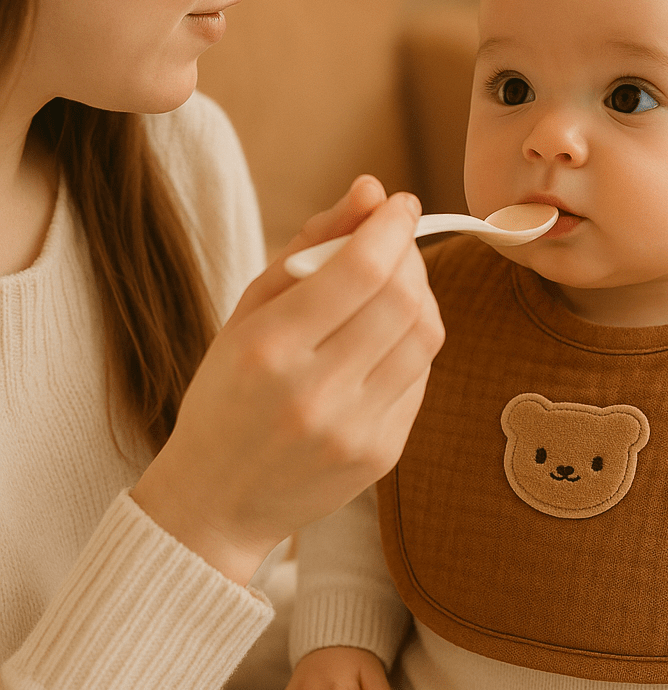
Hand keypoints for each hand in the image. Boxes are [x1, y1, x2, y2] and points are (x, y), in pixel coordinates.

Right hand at [133, 176, 444, 584]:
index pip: (360, 269)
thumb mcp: (248, 311)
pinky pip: (422, 376)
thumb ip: (310, 245)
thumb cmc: (227, 394)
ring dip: (421, 295)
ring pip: (426, 336)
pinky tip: (385, 340)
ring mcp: (354, 429)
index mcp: (267, 349)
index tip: (400, 204)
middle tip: (397, 243)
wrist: (219, 499)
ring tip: (395, 287)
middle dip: (410, 255)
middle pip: (403, 299)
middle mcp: (315, 393)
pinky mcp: (382, 454)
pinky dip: (413, 343)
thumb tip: (371, 190)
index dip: (392, 225)